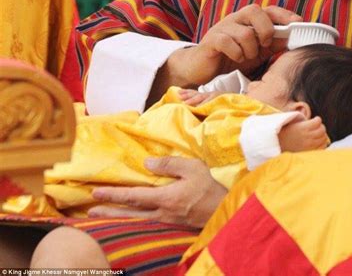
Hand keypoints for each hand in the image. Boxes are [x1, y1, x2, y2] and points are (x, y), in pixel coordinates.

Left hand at [89, 157, 227, 227]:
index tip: (96, 192)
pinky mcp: (171, 225)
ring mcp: (166, 222)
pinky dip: (130, 223)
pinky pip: (145, 225)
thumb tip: (147, 163)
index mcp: (165, 198)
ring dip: (116, 219)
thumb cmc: (209, 187)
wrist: (224, 211)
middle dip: (108, 212)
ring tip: (99, 218)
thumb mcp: (192, 168)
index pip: (133, 196)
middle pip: (129, 214)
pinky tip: (126, 221)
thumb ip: (169, 164)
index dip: (113, 194)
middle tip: (89, 212)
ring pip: (135, 222)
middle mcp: (161, 214)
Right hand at [147, 5, 301, 101]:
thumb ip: (273, 44)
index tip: (298, 23)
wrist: (202, 70)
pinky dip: (236, 53)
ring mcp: (222, 28)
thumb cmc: (231, 59)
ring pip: (244, 32)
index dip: (284, 14)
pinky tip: (235, 59)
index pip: (268, 9)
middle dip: (266, 29)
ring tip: (246, 58)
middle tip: (265, 46)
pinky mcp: (211, 40)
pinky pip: (227, 42)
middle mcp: (235, 19)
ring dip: (250, 49)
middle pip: (255, 10)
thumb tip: (293, 39)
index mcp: (248, 20)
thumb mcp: (257, 52)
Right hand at [278, 117, 328, 152]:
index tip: (315, 120)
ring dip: (322, 134)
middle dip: (321, 126)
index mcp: (303, 128)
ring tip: (317, 134)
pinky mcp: (311, 152)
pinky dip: (322, 143)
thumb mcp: (294, 122)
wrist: (280, 144)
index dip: (317, 119)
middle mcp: (308, 136)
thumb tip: (314, 120)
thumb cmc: (286, 132)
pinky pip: (323, 147)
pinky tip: (318, 141)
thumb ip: (304, 120)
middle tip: (317, 126)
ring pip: (324, 138)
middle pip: (322, 129)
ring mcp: (310, 145)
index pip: (318, 121)